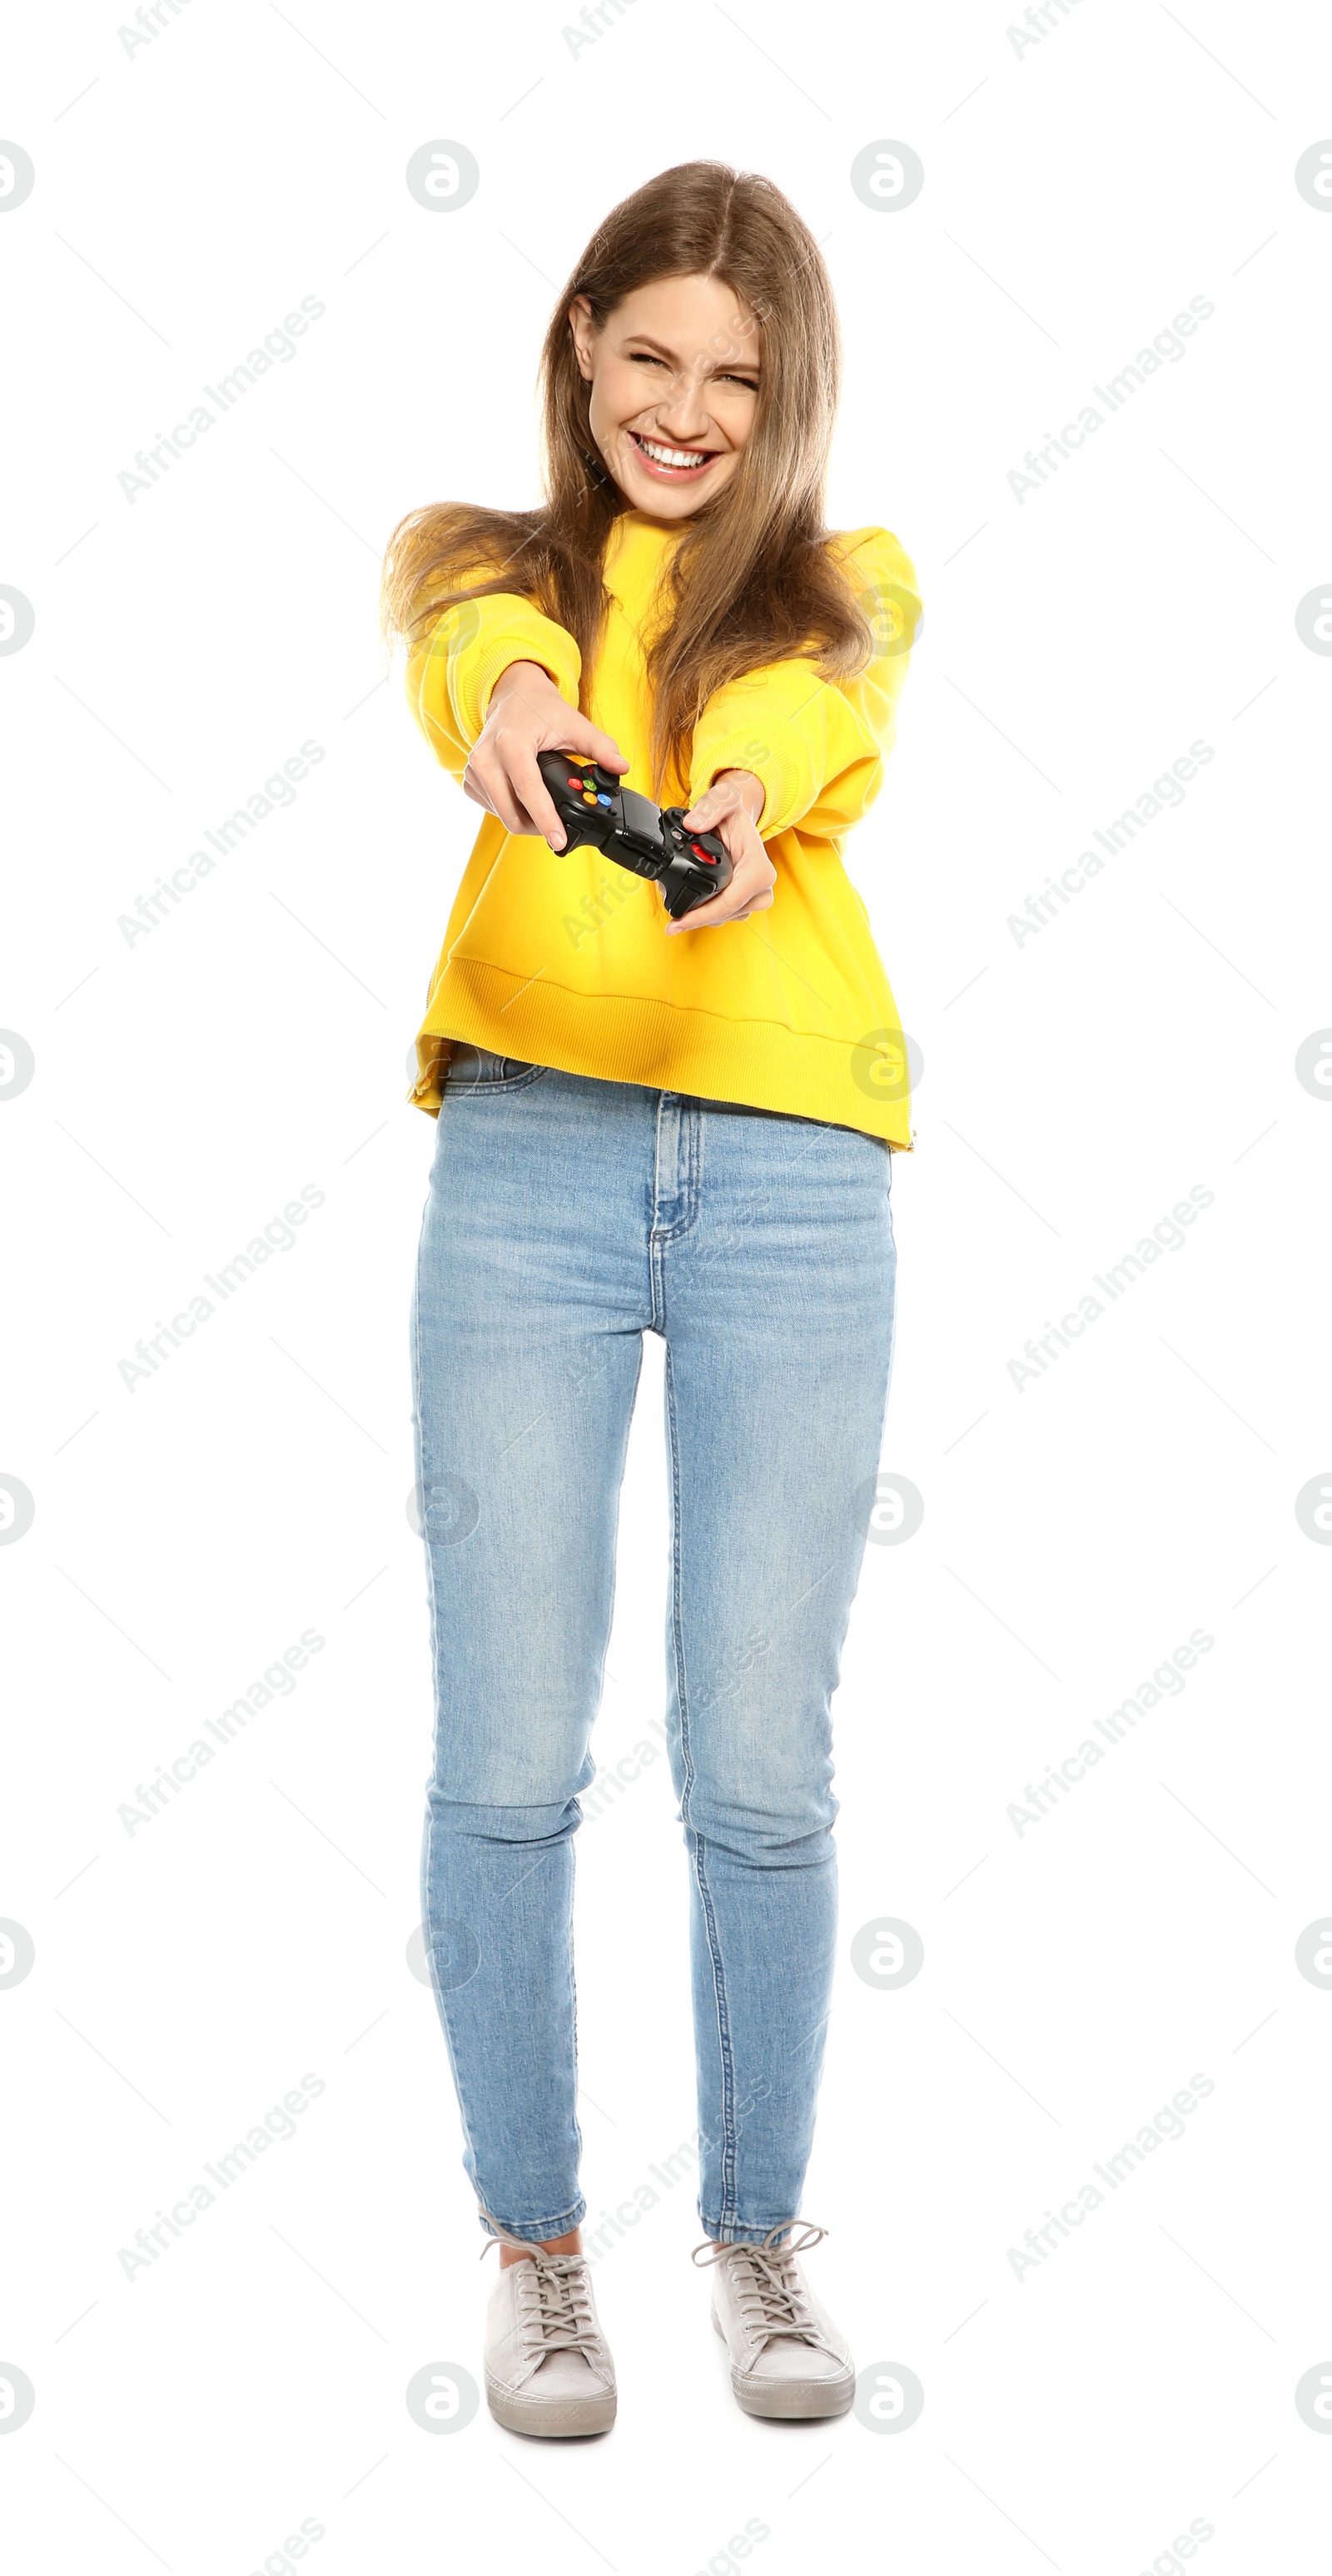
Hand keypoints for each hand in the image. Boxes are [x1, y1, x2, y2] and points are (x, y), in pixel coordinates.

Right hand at [462, 660, 626, 847]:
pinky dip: (511, 811)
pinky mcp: (469, 779)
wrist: (512, 695)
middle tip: (559, 826)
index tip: (559, 841)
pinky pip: (492, 810)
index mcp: (511, 743)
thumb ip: (600, 747)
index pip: (529, 790)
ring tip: (543, 806)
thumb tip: (621, 768)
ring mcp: (473, 769)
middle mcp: (486, 757)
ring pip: (502, 816)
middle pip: (512, 813)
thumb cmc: (540, 710)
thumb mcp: (574, 724)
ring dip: (525, 820)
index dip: (546, 819)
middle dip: (538, 827)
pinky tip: (523, 798)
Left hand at [663, 770, 774, 934]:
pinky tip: (691, 904)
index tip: (676, 924)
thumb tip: (693, 825)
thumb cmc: (731, 812)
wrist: (737, 819)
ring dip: (699, 915)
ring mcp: (756, 897)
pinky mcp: (746, 902)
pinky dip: (706, 912)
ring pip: (723, 918)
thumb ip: (709, 809)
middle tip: (669, 914)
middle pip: (724, 914)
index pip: (728, 902)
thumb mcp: (723, 799)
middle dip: (695, 917)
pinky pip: (724, 915)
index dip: (701, 916)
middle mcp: (762, 887)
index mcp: (759, 868)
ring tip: (677, 903)